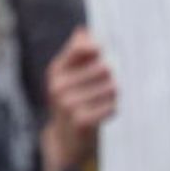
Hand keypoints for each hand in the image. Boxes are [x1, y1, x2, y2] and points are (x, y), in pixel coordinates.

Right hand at [45, 29, 116, 169]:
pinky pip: (112, 107)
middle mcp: (59, 85)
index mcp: (56, 70)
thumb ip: (77, 52)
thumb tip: (83, 30)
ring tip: (99, 104)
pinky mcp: (81, 121)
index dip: (97, 50)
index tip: (99, 57)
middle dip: (108, 79)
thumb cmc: (73, 101)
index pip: (83, 48)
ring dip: (111, 97)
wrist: (65, 140)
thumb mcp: (70, 76)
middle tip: (98, 91)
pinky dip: (111, 110)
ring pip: (112, 87)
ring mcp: (68, 104)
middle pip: (105, 68)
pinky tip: (100, 114)